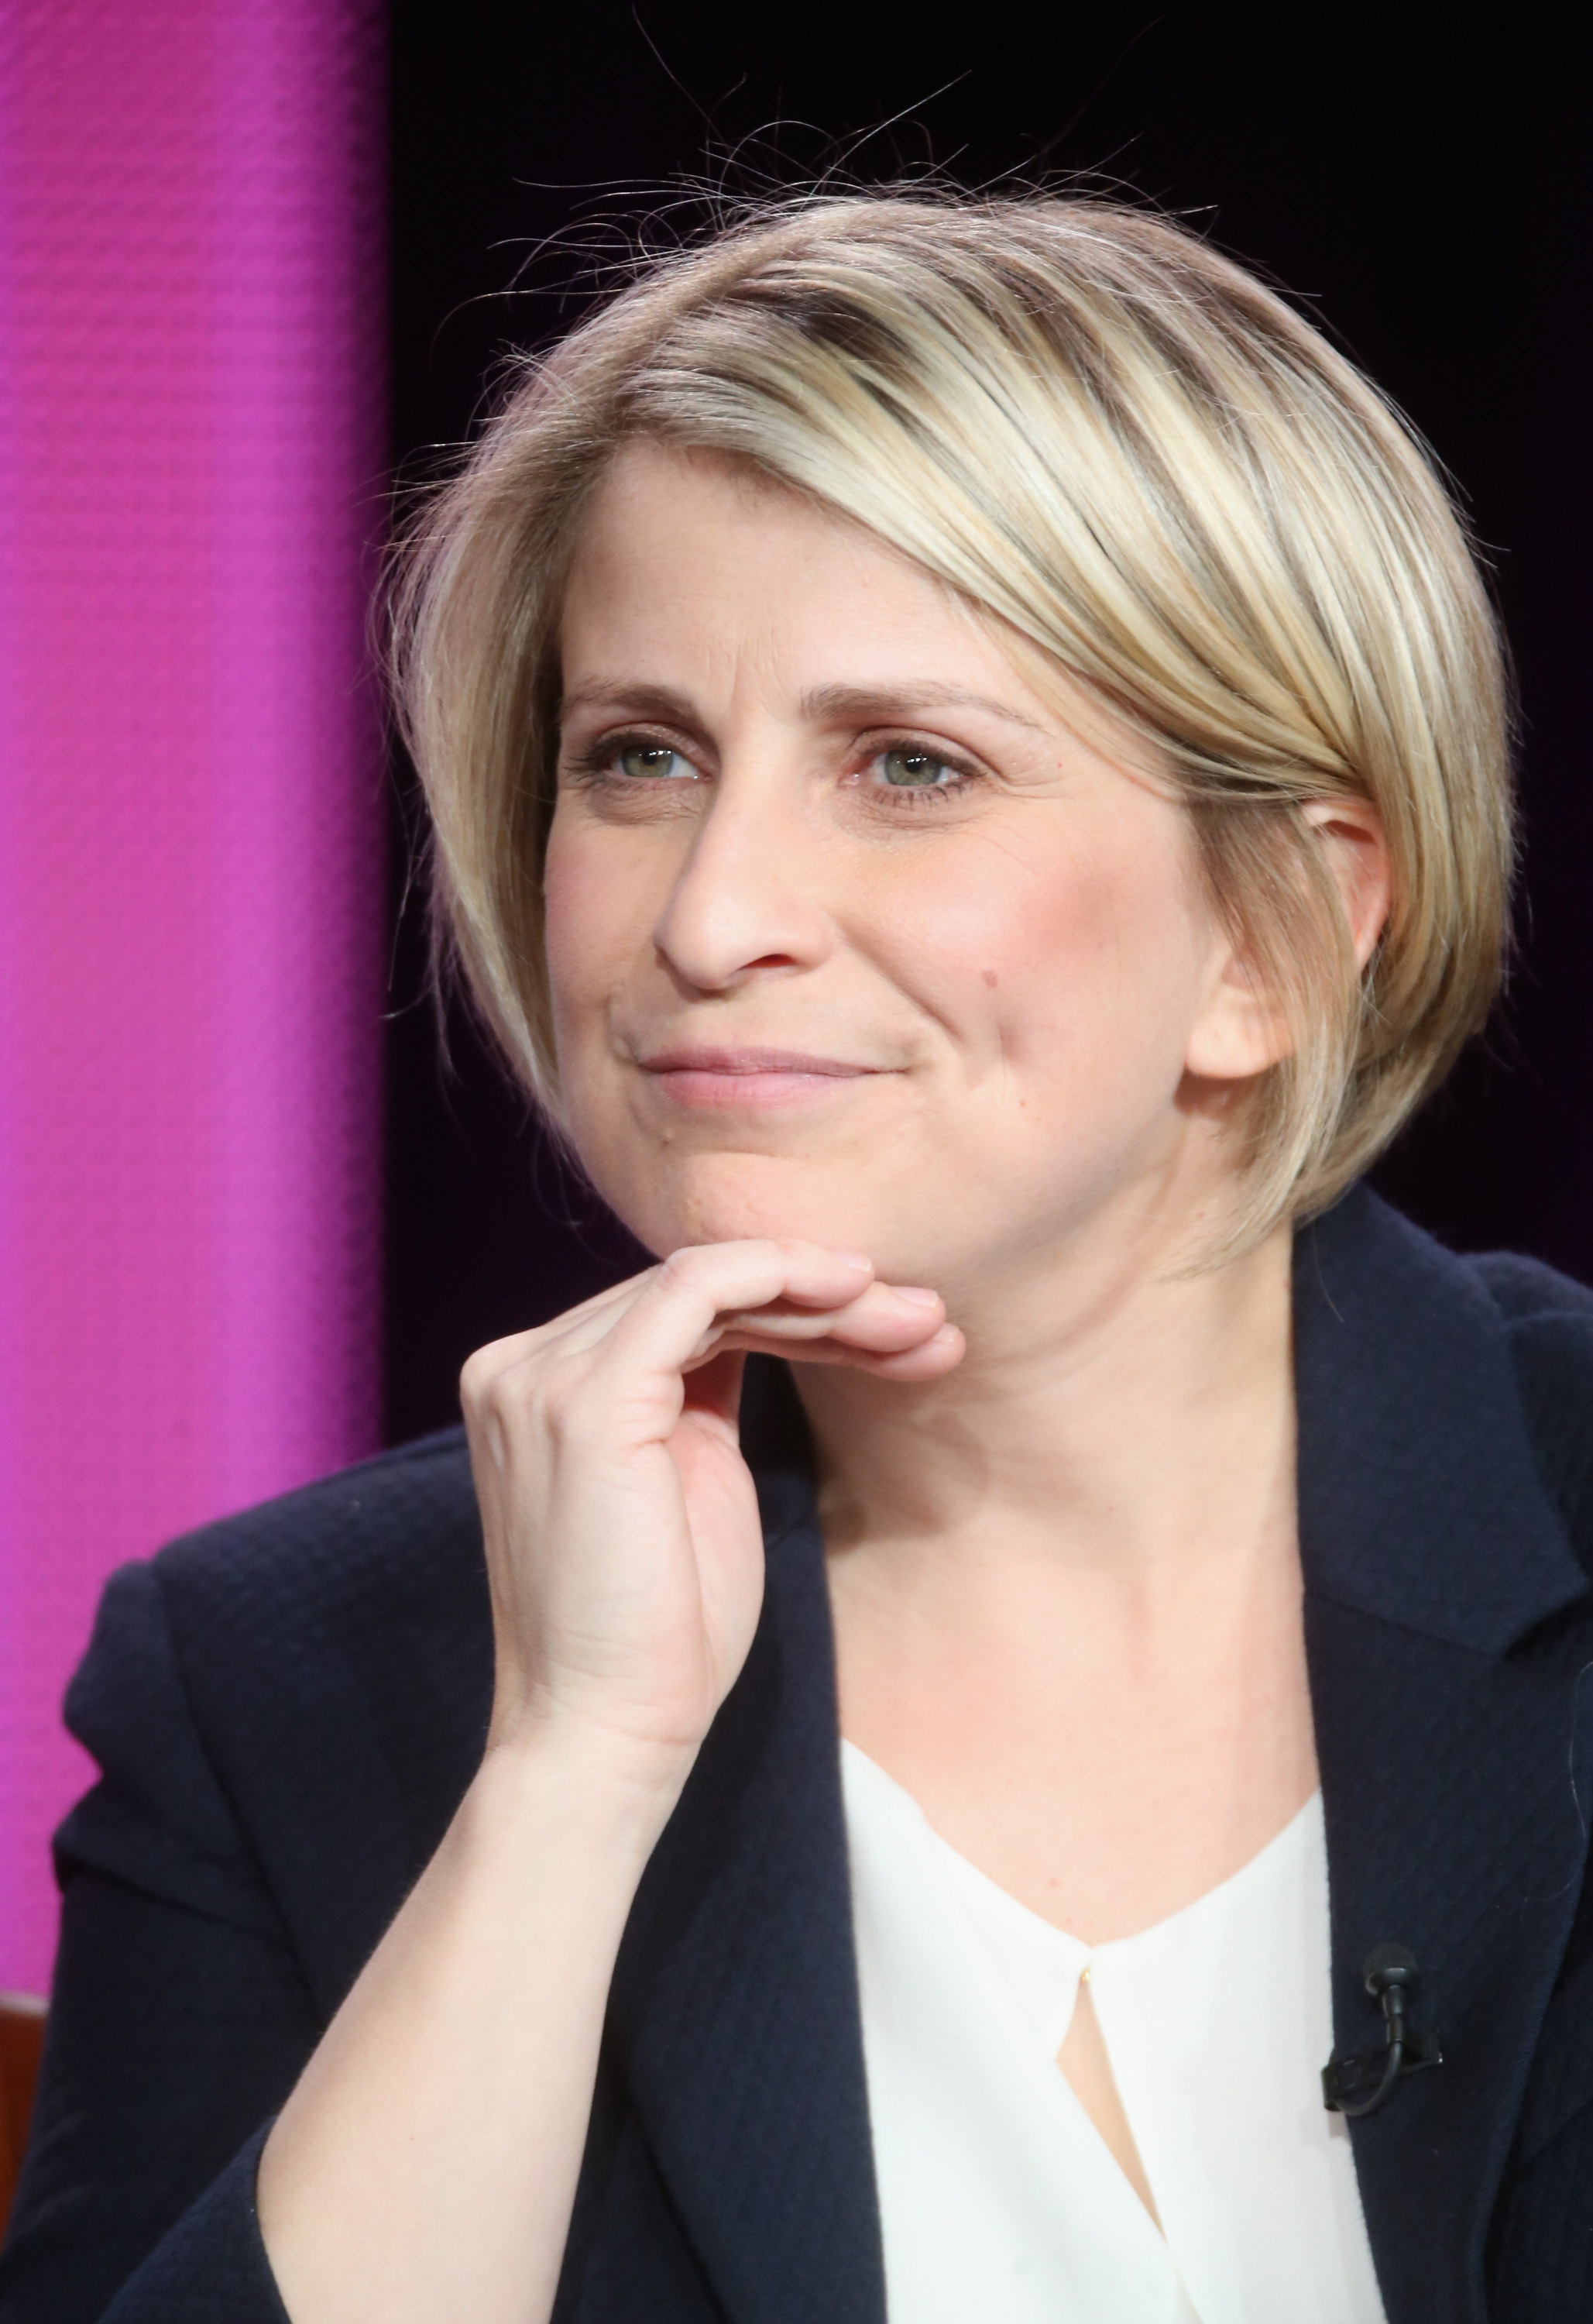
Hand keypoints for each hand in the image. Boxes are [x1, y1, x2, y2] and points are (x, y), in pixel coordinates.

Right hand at [461, 1242, 960, 1801]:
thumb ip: (705, 1394)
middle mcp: (524, 1366)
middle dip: (830, 1299)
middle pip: (699, 1289)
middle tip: (930, 1325)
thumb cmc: (662, 1633)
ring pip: (708, 1281)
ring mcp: (543, 1378)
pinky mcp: (586, 1401)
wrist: (608, 1733)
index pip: (683, 1309)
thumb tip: (781, 1320)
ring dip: (828, 1295)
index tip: (899, 1330)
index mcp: (545, 1384)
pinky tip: (855, 1292)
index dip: (798, 1306)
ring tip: (921, 1326)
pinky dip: (780, 1274)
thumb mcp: (695, 1481)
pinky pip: (695, 1290)